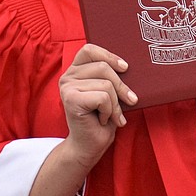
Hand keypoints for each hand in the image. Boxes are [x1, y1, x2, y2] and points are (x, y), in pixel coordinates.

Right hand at [58, 43, 137, 167]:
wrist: (90, 145)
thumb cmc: (102, 118)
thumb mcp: (109, 92)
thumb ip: (111, 76)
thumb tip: (129, 65)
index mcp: (75, 70)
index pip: (90, 50)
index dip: (109, 56)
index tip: (125, 68)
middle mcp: (67, 76)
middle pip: (103, 68)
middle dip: (121, 87)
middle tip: (129, 101)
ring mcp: (67, 87)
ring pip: (106, 84)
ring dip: (115, 104)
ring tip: (112, 116)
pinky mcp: (70, 99)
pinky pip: (103, 97)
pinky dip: (110, 111)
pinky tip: (103, 120)